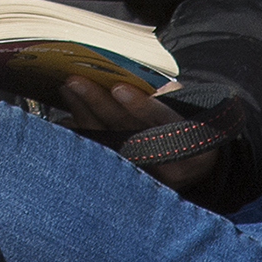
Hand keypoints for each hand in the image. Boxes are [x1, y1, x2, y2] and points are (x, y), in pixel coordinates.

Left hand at [60, 77, 224, 194]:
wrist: (196, 167)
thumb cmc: (190, 128)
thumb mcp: (191, 110)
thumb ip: (171, 98)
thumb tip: (150, 85)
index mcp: (191, 141)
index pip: (162, 120)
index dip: (140, 105)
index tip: (119, 88)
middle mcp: (168, 163)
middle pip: (128, 129)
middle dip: (99, 103)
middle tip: (75, 81)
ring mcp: (147, 174)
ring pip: (108, 141)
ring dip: (84, 113)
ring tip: (68, 90)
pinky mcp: (128, 180)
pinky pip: (99, 154)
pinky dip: (82, 135)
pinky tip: (65, 120)